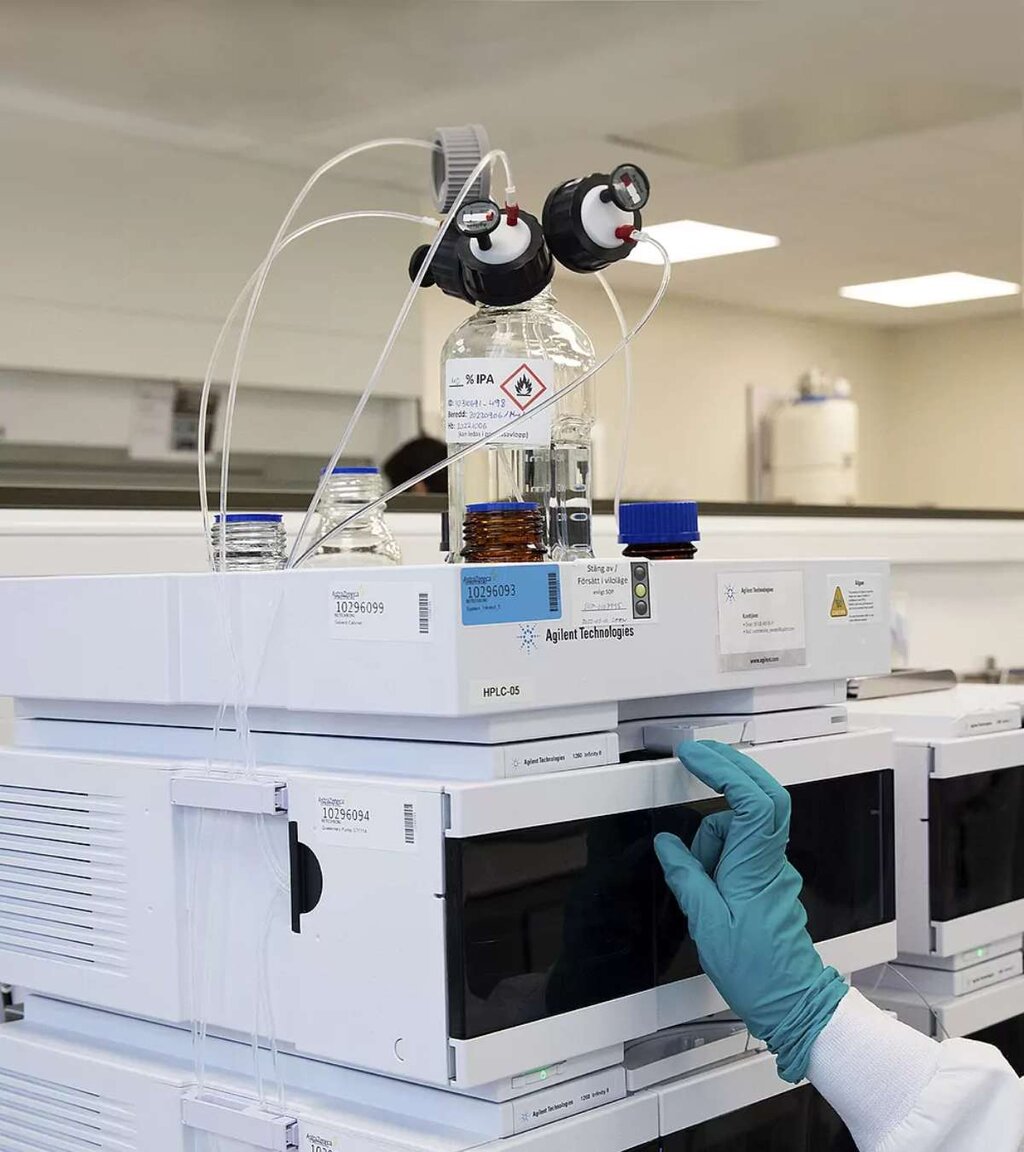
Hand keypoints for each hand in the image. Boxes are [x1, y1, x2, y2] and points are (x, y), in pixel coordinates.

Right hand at [654, 740, 847, 1082]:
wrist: (793, 1002)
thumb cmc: (757, 972)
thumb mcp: (706, 925)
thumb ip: (686, 877)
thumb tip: (667, 844)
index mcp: (755, 867)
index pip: (751, 801)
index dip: (724, 770)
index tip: (695, 756)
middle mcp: (770, 860)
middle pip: (761, 795)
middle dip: (730, 769)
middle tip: (698, 755)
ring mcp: (773, 868)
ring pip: (743, 827)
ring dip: (715, 833)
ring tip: (698, 877)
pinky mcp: (769, 879)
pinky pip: (743, 847)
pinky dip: (721, 851)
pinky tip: (707, 881)